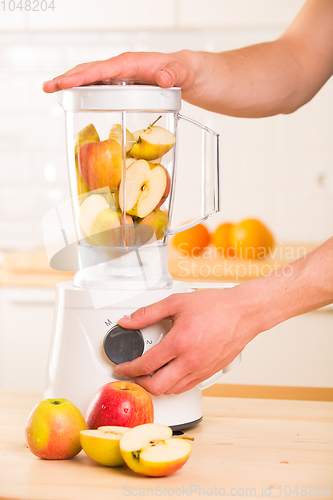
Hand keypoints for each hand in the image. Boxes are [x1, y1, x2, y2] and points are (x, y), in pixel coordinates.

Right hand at [42, 50, 199, 96]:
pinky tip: (74, 100)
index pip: (104, 69)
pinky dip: (85, 91)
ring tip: (52, 92)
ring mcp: (122, 77)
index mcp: (134, 64)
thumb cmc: (187, 72)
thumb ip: (175, 74)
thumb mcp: (185, 73)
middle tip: (48, 88)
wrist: (191, 74)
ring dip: (72, 84)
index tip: (66, 83)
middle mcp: (124, 69)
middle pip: (91, 71)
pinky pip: (100, 87)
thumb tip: (162, 78)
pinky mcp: (123, 86)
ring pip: (92, 78)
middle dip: (68, 78)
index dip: (84, 77)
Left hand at [114, 287, 256, 395]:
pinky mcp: (209, 373)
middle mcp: (190, 361)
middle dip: (139, 384)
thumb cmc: (216, 306)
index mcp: (179, 343)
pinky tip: (169, 375)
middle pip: (157, 386)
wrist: (243, 312)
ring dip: (156, 386)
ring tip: (148, 376)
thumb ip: (148, 313)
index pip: (145, 365)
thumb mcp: (176, 302)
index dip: (128, 369)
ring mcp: (201, 370)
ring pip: (172, 390)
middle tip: (132, 376)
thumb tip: (128, 321)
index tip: (122, 368)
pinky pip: (186, 387)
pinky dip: (173, 385)